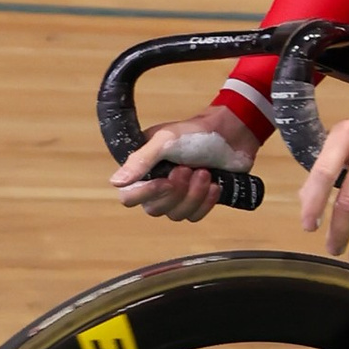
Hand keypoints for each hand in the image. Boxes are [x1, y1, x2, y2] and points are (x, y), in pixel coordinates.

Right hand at [113, 108, 257, 224]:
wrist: (232, 132)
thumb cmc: (196, 132)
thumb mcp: (165, 140)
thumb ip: (141, 160)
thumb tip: (116, 183)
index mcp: (144, 168)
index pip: (129, 196)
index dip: (145, 194)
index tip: (164, 181)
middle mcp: (157, 184)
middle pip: (155, 209)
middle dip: (177, 191)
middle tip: (189, 168)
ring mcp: (179, 194)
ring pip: (176, 214)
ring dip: (194, 195)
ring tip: (205, 172)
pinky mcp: (198, 200)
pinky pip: (195, 216)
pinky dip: (205, 202)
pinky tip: (214, 185)